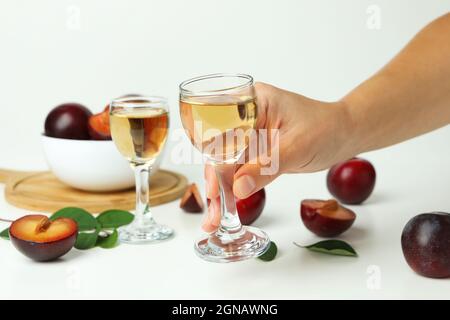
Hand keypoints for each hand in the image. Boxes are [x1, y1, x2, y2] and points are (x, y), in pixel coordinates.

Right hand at [202, 82, 353, 231]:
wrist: (345, 134)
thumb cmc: (326, 128)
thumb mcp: (296, 147)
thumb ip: (266, 167)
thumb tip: (238, 188)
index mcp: (251, 102)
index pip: (222, 131)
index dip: (214, 161)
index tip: (213, 188)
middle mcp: (245, 117)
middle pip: (219, 151)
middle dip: (215, 182)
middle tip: (213, 211)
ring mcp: (249, 135)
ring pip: (227, 164)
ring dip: (222, 191)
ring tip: (214, 218)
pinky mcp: (256, 151)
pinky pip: (240, 171)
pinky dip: (234, 189)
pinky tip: (227, 207)